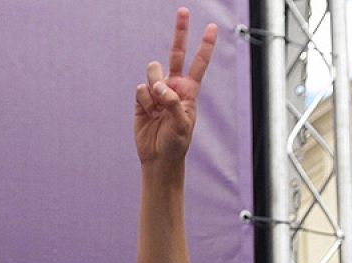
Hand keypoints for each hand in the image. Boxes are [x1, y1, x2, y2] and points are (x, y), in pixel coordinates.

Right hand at [134, 8, 217, 164]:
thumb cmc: (176, 143)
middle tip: (183, 10)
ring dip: (154, 83)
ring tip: (156, 102)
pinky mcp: (140, 100)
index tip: (211, 27)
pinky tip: (148, 113)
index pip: (199, 63)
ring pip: (153, 71)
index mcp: (189, 90)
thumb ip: (172, 102)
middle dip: (180, 32)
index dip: (205, 45)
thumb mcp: (182, 124)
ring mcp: (155, 92)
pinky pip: (140, 90)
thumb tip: (157, 85)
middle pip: (176, 53)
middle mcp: (173, 86)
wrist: (157, 158)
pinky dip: (143, 101)